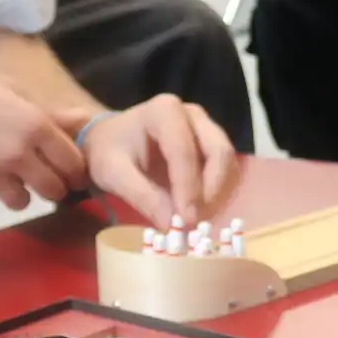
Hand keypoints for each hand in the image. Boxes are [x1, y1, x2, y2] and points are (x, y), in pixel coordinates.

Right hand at [0, 56, 85, 210]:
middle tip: (44, 178)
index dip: (76, 170)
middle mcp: (16, 155)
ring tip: (7, 175)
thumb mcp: (12, 87)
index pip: (72, 163)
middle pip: (52, 190)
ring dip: (18, 192)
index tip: (72, 172)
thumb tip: (83, 119)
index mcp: (34, 126)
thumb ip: (49, 111)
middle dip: (53, 187)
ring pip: (20, 202)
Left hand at [73, 94, 240, 226]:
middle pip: (219, 152)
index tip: (184, 222)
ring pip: (228, 162)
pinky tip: (199, 211)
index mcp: (164, 111)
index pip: (185, 151)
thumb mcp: (114, 174)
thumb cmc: (109, 152)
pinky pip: (226, 170)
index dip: (188, 188)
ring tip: (194, 220)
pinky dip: (218, 194)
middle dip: (211, 192)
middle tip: (194, 223)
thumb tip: (170, 225)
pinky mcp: (211, 144)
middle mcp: (192, 114)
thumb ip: (142, 196)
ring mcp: (206, 127)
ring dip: (218, 195)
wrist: (110, 140)